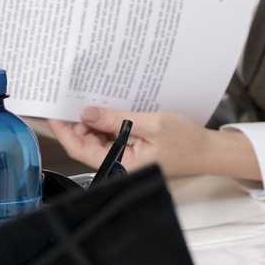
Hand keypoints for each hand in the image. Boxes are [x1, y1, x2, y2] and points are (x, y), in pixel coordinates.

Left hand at [44, 107, 257, 180]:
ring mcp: (125, 159)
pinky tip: (110, 111)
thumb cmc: (187, 141)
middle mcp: (119, 165)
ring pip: (98, 141)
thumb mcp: (151, 124)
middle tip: (75, 98)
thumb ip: (116, 119)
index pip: (80, 149)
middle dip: (79, 123)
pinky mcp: (132, 153)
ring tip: (93, 102)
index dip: (65, 130)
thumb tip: (86, 113)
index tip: (54, 112)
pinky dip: (108, 125)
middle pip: (86, 145)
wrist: (210, 151)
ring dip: (94, 123)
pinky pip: (112, 140)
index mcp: (121, 165)